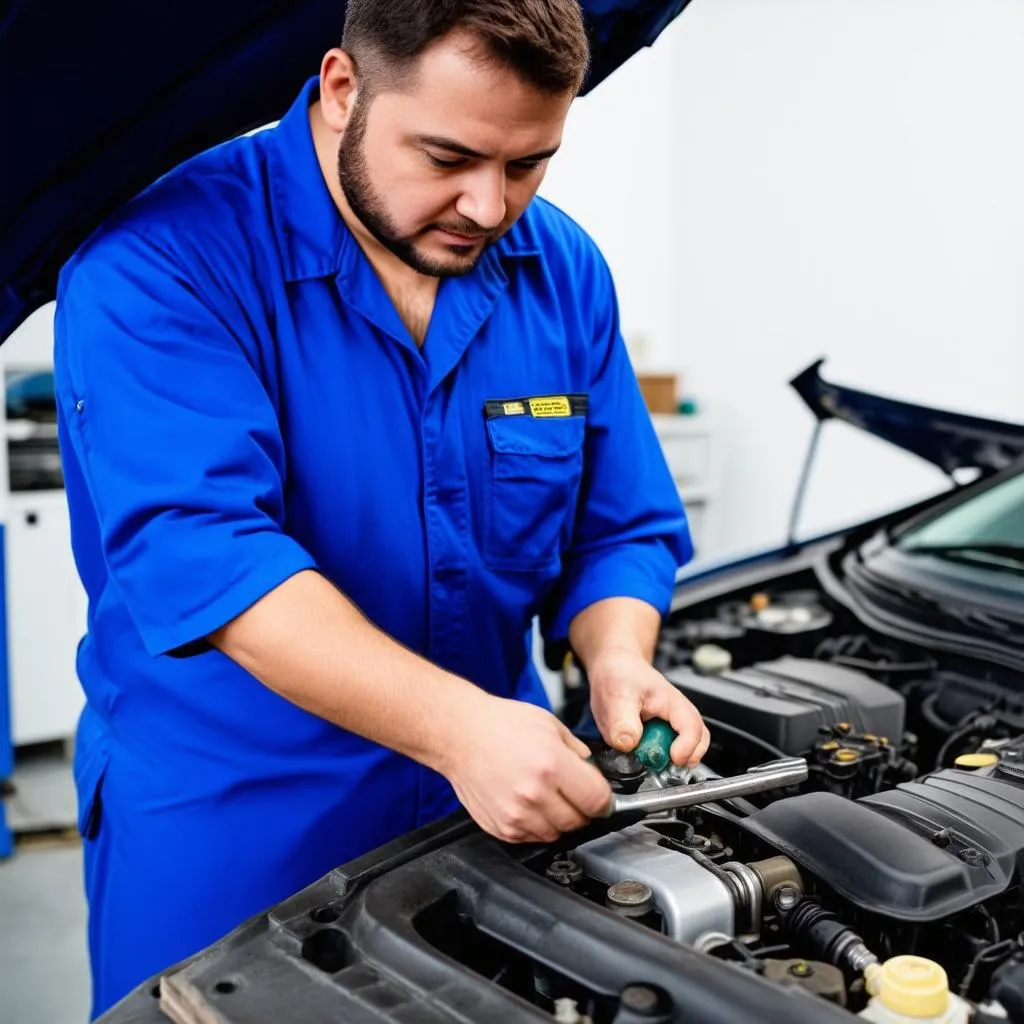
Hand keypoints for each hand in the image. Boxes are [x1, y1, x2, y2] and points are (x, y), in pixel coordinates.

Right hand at [438, 693, 611, 843]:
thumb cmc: (500, 724)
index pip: (597, 801)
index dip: (604, 799)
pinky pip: (532, 837)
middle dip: (582, 809)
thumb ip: (577, 751)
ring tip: (546, 795)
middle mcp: (534, 794)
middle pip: (579, 822)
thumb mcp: (550, 724)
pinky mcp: (501, 827)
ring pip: (557, 834)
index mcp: (552, 765)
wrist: (460, 734)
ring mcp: (516, 814)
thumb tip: (593, 773)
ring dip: (558, 820)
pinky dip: (536, 825)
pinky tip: (527, 802)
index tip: (601, 797)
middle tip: (571, 793)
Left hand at [587, 648, 709, 766]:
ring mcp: (672, 724)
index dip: (686, 747)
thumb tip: (627, 742)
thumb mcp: (615, 695)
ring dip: (670, 759)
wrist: (613, 668)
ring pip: (686, 748)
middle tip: (661, 765)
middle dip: (684, 758)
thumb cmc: (618, 675)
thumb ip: (621, 720)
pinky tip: (641, 753)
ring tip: (648, 758)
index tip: (672, 758)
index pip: (692, 727)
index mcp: (672, 702)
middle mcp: (678, 714)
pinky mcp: (661, 733)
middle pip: (699, 741)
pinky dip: (658, 757)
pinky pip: (667, 751)